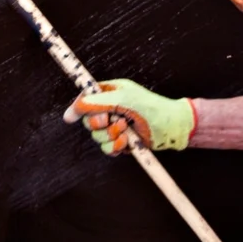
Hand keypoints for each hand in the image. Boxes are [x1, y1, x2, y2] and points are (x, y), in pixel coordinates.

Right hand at [62, 79, 194, 153]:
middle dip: (99, 123)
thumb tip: (70, 113)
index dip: (79, 108)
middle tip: (113, 119)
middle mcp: (110, 109)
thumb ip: (95, 103)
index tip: (72, 117)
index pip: (85, 99)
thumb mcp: (122, 99)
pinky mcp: (121, 142)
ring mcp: (115, 126)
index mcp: (110, 93)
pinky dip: (116, 146)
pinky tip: (127, 141)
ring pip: (97, 136)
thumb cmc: (151, 107)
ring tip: (126, 130)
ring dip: (111, 135)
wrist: (172, 127)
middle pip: (88, 121)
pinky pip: (107, 149)